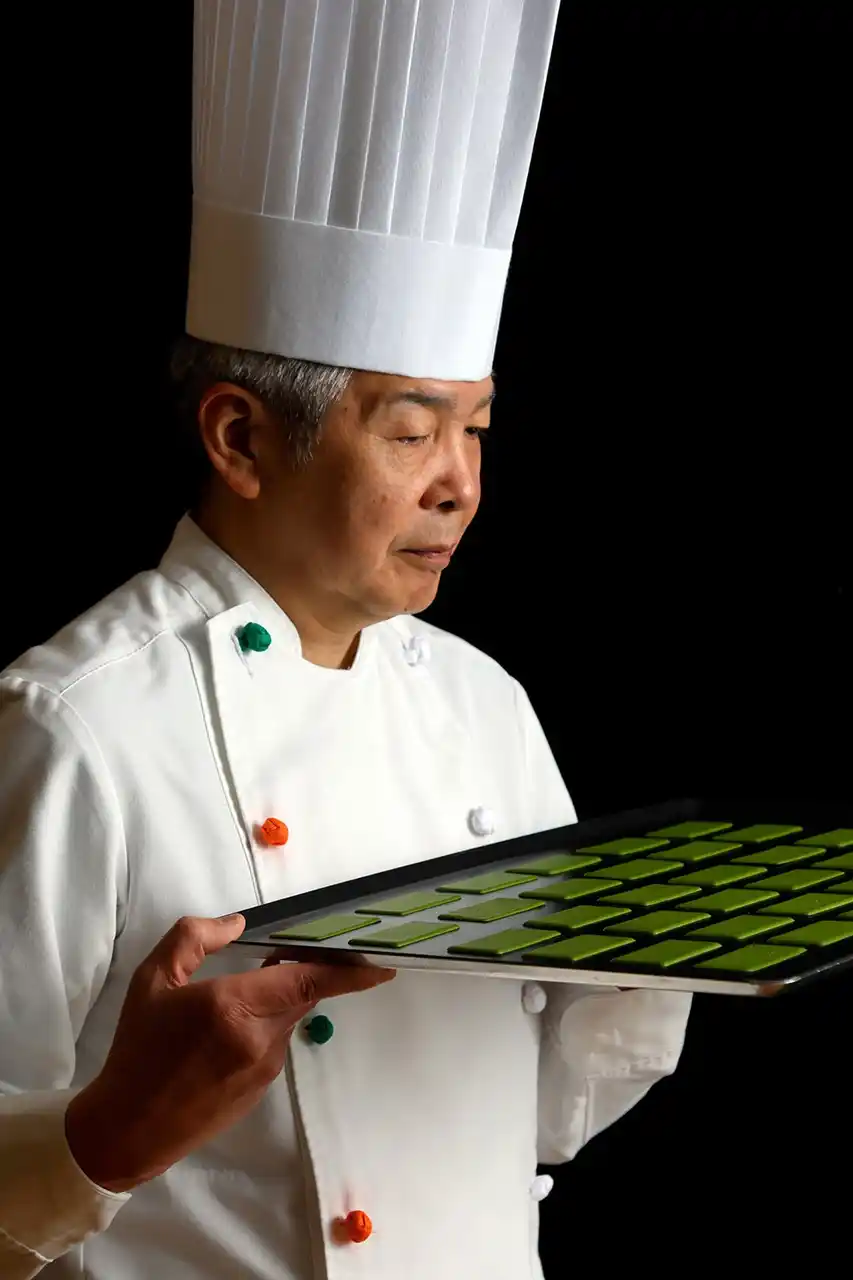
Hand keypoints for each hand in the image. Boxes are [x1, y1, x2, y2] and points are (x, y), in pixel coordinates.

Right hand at [65, 913, 393, 1191]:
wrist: (128, 1128)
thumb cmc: (137, 1050)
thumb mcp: (152, 981)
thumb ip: (194, 939)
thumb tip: (238, 923)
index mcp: (233, 1007)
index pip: (308, 980)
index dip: (350, 971)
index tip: (382, 963)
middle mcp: (258, 1038)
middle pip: (305, 993)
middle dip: (306, 970)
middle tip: (288, 950)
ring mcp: (263, 1068)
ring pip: (289, 1018)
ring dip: (280, 998)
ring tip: (245, 987)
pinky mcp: (260, 1089)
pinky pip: (275, 1043)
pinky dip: (266, 1024)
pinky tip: (232, 1027)